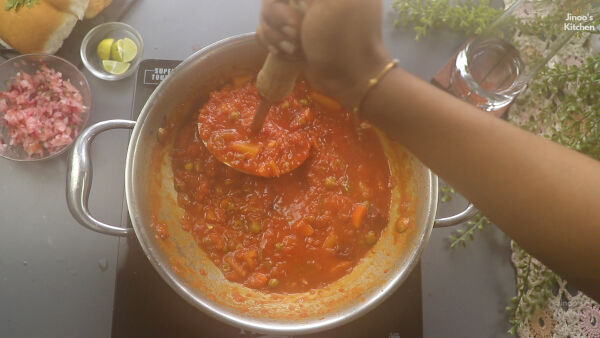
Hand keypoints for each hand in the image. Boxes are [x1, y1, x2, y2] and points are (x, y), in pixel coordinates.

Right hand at [256, 0, 391, 108]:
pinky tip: (288, 52)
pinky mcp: (289, 34)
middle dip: (278, 14)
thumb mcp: (335, 0)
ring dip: (275, 32)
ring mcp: (299, 13)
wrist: (348, 78)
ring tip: (294, 47)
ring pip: (265, 11)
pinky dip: (270, 42)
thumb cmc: (345, 37)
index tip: (300, 19)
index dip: (284, 3)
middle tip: (296, 32)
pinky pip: (263, 29)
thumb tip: (297, 0)